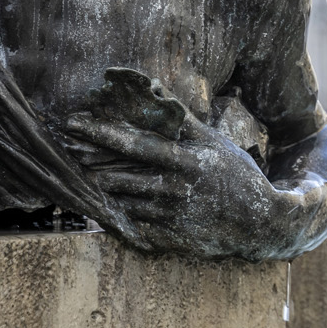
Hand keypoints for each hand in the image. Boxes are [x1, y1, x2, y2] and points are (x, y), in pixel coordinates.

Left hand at [64, 111, 290, 258]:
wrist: (259, 224)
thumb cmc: (237, 176)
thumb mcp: (215, 142)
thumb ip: (182, 120)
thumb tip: (157, 89)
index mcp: (185, 161)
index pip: (135, 144)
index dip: (101, 133)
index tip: (73, 123)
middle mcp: (173, 189)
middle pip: (120, 175)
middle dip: (91, 163)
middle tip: (68, 150)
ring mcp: (168, 216)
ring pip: (122, 199)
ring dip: (102, 187)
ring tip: (86, 173)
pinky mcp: (166, 238)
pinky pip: (132, 223)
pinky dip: (117, 212)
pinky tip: (107, 203)